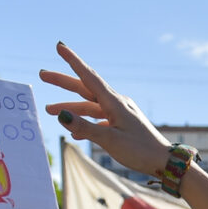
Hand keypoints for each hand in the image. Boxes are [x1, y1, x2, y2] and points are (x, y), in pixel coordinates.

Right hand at [40, 43, 173, 177]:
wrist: (165, 162)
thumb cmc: (140, 151)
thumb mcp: (109, 140)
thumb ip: (84, 127)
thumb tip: (61, 115)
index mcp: (114, 103)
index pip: (88, 77)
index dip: (72, 61)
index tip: (59, 46)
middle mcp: (117, 103)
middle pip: (85, 88)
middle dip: (63, 83)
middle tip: (43, 75)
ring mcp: (120, 113)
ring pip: (90, 105)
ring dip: (71, 107)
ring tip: (50, 110)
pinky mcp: (123, 124)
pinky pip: (99, 118)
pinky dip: (86, 122)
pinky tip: (75, 131)